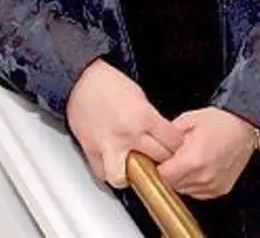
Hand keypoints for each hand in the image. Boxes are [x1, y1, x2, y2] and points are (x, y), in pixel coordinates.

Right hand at [65, 58, 183, 187]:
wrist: (82, 82)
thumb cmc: (110, 85)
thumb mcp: (141, 98)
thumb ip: (152, 120)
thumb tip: (163, 137)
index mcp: (144, 118)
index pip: (173, 142)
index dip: (177, 145)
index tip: (175, 146)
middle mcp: (129, 135)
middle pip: (158, 159)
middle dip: (164, 159)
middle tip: (162, 158)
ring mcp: (110, 146)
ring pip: (128, 177)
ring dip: (134, 176)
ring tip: (138, 170)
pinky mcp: (92, 152)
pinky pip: (104, 174)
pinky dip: (111, 173)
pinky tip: (117, 166)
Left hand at [156, 107, 259, 199]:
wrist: (245, 126)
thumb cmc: (222, 122)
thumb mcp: (188, 120)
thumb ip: (167, 137)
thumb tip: (153, 146)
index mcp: (193, 160)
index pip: (162, 175)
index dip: (157, 166)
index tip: (158, 160)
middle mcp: (203, 176)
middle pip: (171, 184)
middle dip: (169, 172)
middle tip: (174, 157)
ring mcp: (213, 185)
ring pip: (184, 190)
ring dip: (182, 178)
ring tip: (189, 160)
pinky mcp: (220, 189)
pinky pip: (198, 192)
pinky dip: (195, 182)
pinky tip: (200, 167)